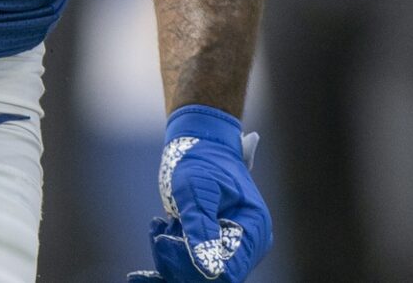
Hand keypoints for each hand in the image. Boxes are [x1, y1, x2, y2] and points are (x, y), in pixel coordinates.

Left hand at [129, 106, 270, 282]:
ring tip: (161, 225)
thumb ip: (201, 227)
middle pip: (211, 277)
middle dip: (179, 259)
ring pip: (197, 275)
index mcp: (254, 228)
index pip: (227, 272)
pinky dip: (169, 256)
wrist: (201, 143)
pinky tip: (159, 233)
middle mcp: (248, 244)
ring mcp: (232, 248)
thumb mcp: (197, 189)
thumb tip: (207, 269)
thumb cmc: (201, 159)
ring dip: (172, 255)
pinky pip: (191, 267)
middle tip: (161, 231)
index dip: (195, 266)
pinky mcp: (215, 248)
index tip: (167, 240)